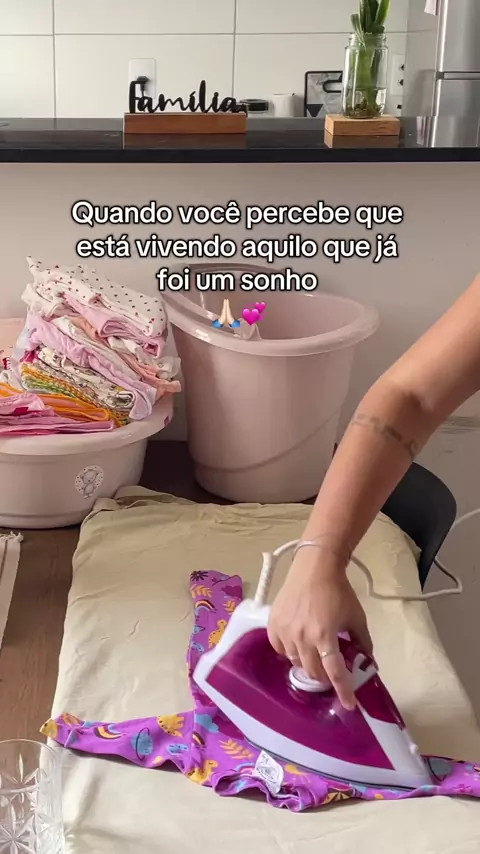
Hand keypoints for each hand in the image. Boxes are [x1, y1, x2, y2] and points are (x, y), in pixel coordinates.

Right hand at [267, 549, 372, 709]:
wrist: (314, 567)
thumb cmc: (338, 591)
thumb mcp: (356, 617)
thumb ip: (363, 642)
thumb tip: (368, 662)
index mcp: (325, 636)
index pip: (335, 672)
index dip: (343, 691)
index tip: (349, 704)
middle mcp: (303, 637)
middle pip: (313, 671)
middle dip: (324, 676)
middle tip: (330, 671)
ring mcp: (285, 631)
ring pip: (295, 662)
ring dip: (307, 663)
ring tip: (314, 653)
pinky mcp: (273, 624)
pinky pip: (280, 649)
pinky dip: (289, 652)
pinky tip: (297, 644)